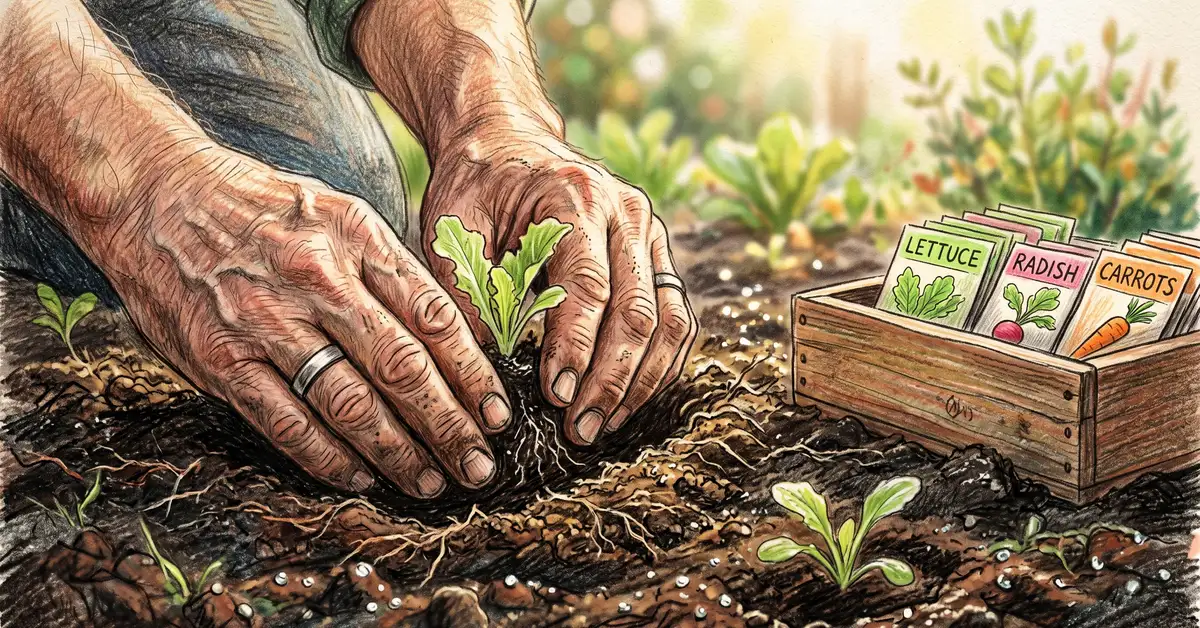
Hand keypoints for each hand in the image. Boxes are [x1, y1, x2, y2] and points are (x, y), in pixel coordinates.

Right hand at [93, 147, 510, 496]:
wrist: (155, 192)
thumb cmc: (261, 206)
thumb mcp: (338, 211)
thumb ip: (388, 268)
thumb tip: (450, 335)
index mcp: (357, 238)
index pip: (434, 317)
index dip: (474, 373)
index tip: (498, 412)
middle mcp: (318, 280)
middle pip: (402, 368)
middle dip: (450, 425)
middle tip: (479, 464)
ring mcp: (267, 323)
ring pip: (350, 403)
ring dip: (398, 452)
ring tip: (430, 480)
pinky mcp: (221, 360)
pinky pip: (287, 423)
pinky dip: (328, 458)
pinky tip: (360, 477)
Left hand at [422, 129, 697, 444]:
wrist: (507, 136)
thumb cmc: (475, 183)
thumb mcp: (454, 228)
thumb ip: (470, 295)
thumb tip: (489, 375)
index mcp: (573, 196)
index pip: (587, 286)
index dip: (576, 349)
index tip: (557, 397)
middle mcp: (625, 210)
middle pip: (636, 310)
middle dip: (610, 379)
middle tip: (581, 429)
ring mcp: (650, 230)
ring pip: (668, 319)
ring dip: (641, 381)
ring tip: (606, 424)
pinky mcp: (656, 251)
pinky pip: (676, 316)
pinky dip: (659, 363)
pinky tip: (630, 398)